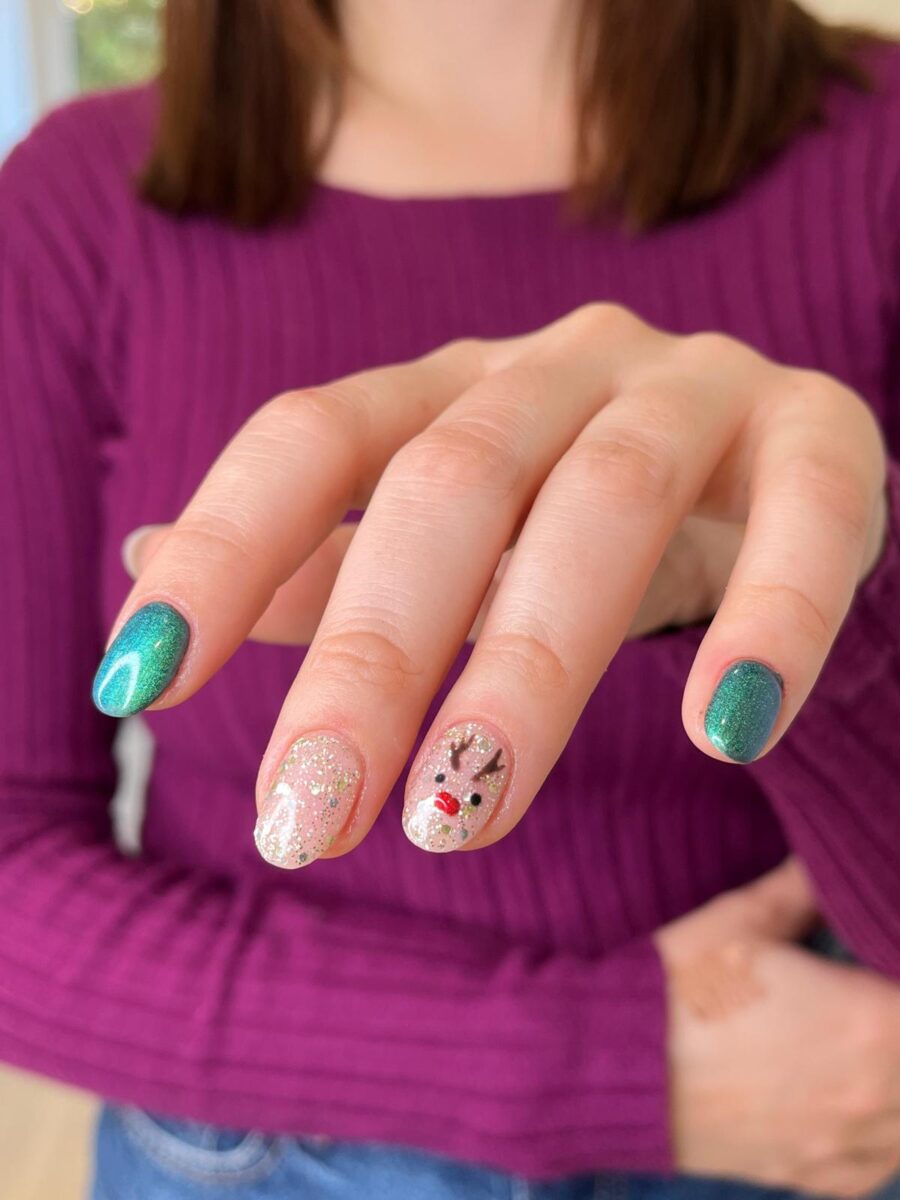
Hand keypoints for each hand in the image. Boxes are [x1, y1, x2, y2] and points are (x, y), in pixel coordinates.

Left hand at [96, 306, 888, 865]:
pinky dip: (771, 620)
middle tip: (308, 822)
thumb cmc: (577, 514)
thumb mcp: (448, 545)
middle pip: (450, 488)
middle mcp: (561, 368)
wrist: (768, 466)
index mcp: (452, 388)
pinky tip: (722, 736)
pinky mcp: (822, 434)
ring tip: (460, 819)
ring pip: (605, 501)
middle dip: (372, 658)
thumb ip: (320, 565)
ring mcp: (696, 388)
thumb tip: (141, 584)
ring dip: (529, 668)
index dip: (224, 548)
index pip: (314, 438)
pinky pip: (807, 515)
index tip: (135, 685)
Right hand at [657, 860, 899, 1197]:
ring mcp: (845, 1145)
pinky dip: (883, 1132)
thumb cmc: (676, 988)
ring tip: (869, 1040)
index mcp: (872, 1024)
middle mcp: (875, 1095)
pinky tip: (854, 1096)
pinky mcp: (814, 1177)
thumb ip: (803, 889)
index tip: (883, 945)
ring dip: (899, 1077)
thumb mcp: (739, 919)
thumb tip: (830, 860)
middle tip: (871, 991)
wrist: (612, 1068)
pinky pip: (880, 1163)